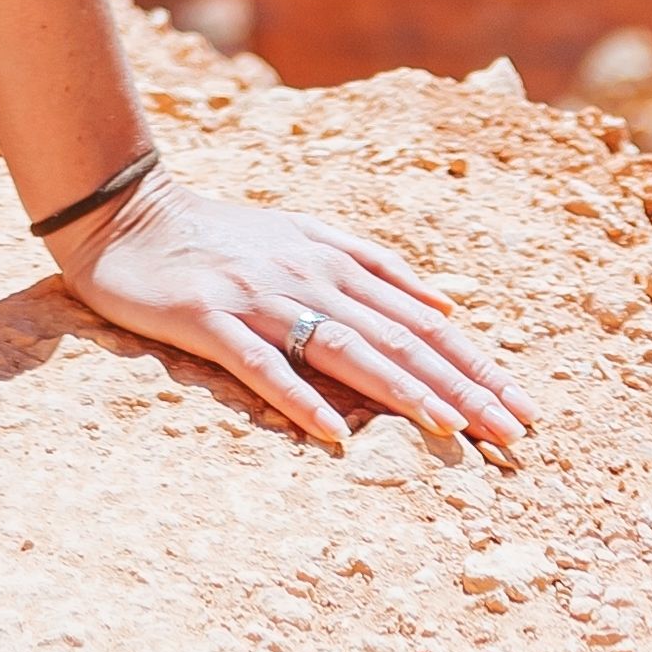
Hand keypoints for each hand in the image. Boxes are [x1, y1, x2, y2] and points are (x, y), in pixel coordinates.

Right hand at [55, 165, 533, 457]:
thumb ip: (372, 266)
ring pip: (343, 348)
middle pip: (396, 336)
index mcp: (332, 257)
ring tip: (448, 430)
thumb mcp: (303, 235)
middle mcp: (305, 274)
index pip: (421, 317)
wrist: (126, 216)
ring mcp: (257, 295)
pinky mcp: (208, 318)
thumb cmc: (220, 234)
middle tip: (513, 435)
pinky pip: (261, 363)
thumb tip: (447, 304)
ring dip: (400, 390)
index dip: (476, 362)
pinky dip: (300, 397)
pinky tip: (333, 434)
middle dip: (461, 386)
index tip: (525, 408)